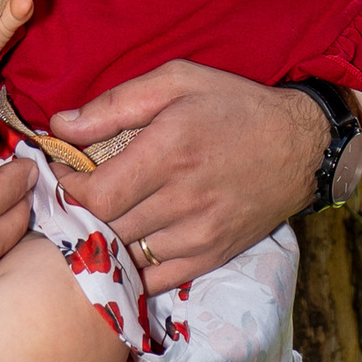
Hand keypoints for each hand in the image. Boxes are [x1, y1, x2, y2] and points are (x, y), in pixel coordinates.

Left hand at [54, 64, 327, 290]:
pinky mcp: (211, 256)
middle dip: (78, 213)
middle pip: (106, 227)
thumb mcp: (178, 81)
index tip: (61, 175)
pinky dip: (130, 270)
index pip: (95, 195)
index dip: (66, 190)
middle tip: (72, 196)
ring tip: (97, 219)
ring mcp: (199, 234)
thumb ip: (116, 104)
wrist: (301, 146)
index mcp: (169, 152)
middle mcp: (183, 199)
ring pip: (125, 255)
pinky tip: (124, 248)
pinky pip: (155, 280)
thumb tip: (60, 125)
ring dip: (102, 241)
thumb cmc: (235, 107)